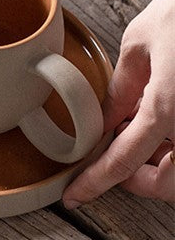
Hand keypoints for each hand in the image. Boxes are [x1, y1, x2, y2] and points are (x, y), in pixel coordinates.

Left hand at [63, 0, 174, 206]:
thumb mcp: (141, 42)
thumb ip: (121, 89)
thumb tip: (104, 119)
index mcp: (170, 108)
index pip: (123, 162)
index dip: (94, 183)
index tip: (74, 197)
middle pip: (169, 185)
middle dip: (141, 181)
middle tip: (117, 159)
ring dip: (163, 166)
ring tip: (141, 133)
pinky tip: (164, 124)